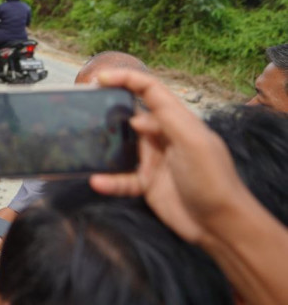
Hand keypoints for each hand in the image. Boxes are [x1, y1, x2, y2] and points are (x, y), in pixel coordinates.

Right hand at [89, 69, 246, 243]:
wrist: (221, 227)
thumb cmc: (213, 181)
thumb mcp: (194, 143)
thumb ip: (166, 122)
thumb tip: (135, 118)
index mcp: (178, 121)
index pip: (150, 90)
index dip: (127, 79)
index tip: (101, 78)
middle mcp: (164, 137)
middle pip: (131, 115)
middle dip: (109, 109)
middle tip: (84, 107)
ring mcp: (154, 161)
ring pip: (122, 146)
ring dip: (104, 145)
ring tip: (82, 142)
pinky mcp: (147, 184)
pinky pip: (121, 179)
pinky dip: (108, 180)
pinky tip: (97, 182)